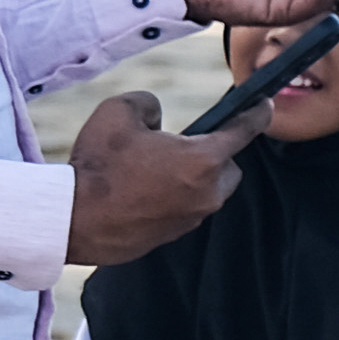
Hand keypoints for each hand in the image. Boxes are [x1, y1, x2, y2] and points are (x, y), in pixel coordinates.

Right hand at [64, 90, 250, 262]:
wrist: (73, 219)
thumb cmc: (98, 164)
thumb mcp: (118, 111)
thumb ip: (149, 103)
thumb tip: (156, 118)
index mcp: (203, 160)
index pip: (244, 131)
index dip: (256, 114)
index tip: (264, 105)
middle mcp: (207, 193)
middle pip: (228, 166)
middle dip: (213, 154)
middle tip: (177, 145)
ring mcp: (193, 218)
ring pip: (208, 190)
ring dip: (191, 177)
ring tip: (153, 169)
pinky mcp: (175, 235)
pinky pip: (185, 209)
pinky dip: (173, 198)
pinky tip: (142, 191)